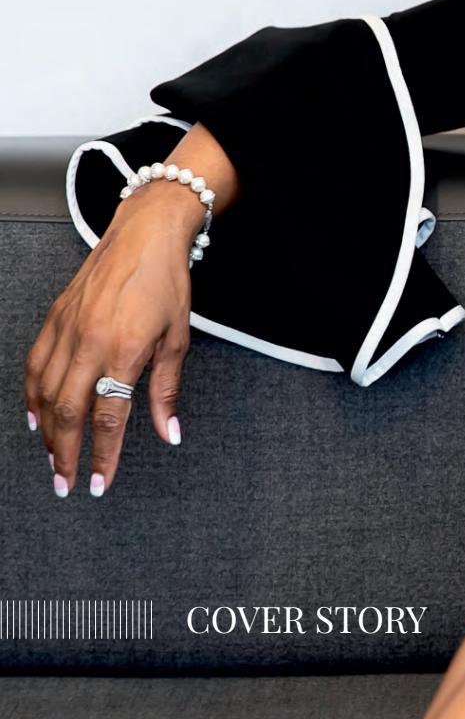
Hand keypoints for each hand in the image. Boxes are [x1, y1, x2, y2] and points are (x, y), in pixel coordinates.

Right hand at [25, 185, 202, 496]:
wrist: (144, 234)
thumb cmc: (166, 283)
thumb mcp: (178, 337)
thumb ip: (167, 390)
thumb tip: (169, 433)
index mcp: (126, 349)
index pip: (109, 417)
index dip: (103, 456)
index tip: (99, 484)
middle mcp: (90, 341)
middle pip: (69, 412)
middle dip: (66, 455)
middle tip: (66, 484)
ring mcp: (68, 329)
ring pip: (46, 393)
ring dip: (47, 432)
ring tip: (53, 460)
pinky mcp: (55, 318)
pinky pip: (35, 366)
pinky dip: (33, 397)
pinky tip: (37, 418)